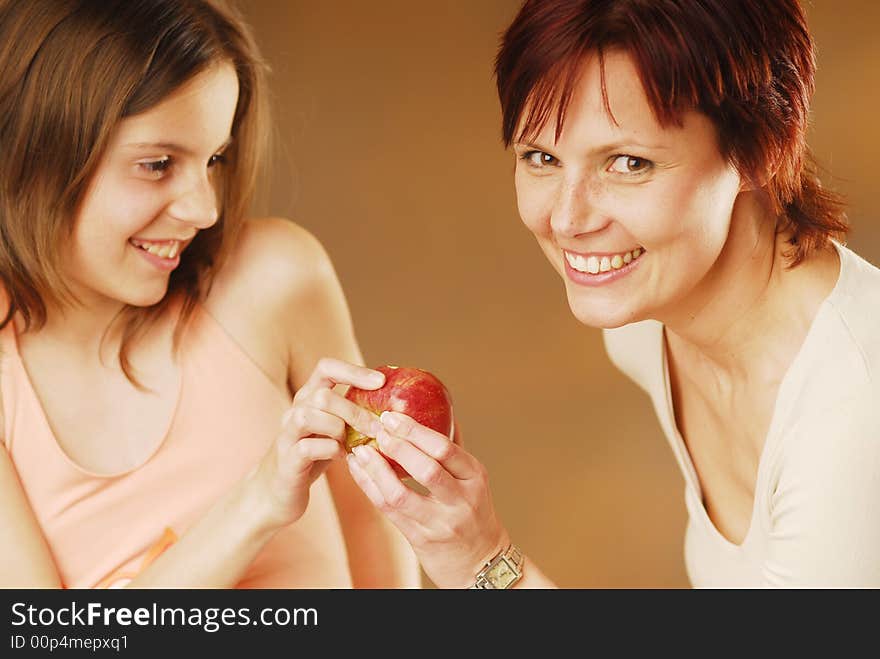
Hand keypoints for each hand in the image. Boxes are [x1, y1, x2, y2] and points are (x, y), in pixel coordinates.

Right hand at [251, 358, 384, 528]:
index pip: (326, 368)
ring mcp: (287, 434)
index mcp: (308, 397)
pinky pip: (306, 447)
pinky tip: (342, 457)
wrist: (279, 490)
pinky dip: (329, 450)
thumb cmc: (314, 456)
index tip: (381, 381)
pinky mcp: (286, 459)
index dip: (353, 371)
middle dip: (354, 412)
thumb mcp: (334, 428)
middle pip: (322, 396)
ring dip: (338, 430)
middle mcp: (294, 410)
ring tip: (353, 444)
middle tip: (376, 428)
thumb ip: (353, 413)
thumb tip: (393, 405)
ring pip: (309, 416)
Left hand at [345, 411, 508, 587]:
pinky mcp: (421, 539)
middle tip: (376, 428)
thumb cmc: (474, 514)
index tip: (392, 416)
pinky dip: (370, 488)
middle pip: (426, 469)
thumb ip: (453, 451)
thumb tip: (439, 410)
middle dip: (397, 445)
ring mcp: (440, 523)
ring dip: (376, 469)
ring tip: (360, 451)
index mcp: (475, 477)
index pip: (445, 449)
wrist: (481, 563)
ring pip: (401, 494)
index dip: (415, 431)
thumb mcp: (473, 481)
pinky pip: (389, 511)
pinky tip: (359, 471)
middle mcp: (461, 500)